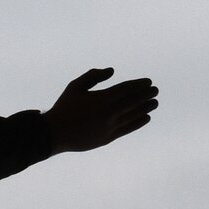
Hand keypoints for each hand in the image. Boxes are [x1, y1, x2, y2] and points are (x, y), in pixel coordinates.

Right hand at [43, 67, 157, 152]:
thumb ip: (93, 76)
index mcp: (102, 98)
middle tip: (155, 90)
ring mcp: (109, 126)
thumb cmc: (64, 108)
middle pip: (134, 101)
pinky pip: (128, 128)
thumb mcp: (74, 86)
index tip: (148, 82)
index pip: (127, 89)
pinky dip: (138, 122)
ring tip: (154, 103)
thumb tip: (112, 71)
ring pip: (134, 115)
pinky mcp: (108, 138)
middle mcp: (109, 112)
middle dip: (146, 95)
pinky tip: (146, 117)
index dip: (140, 85)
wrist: (53, 134)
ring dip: (146, 108)